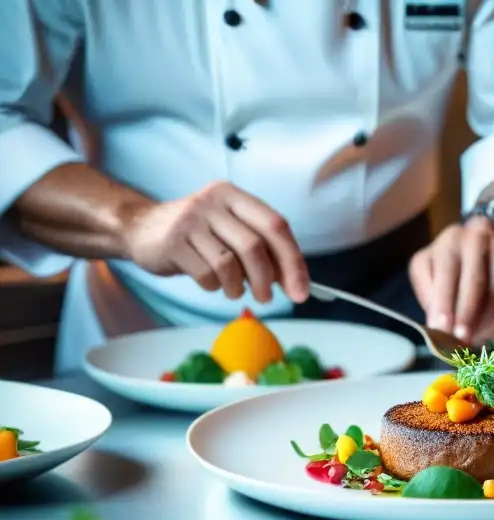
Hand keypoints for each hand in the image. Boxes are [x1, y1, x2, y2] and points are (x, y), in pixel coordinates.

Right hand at [119, 181, 309, 302]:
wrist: (141, 229)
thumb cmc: (198, 235)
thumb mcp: (230, 230)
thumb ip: (261, 248)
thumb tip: (295, 280)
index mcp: (235, 196)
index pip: (276, 226)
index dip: (293, 261)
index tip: (301, 290)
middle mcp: (213, 202)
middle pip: (255, 246)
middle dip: (267, 279)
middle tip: (267, 298)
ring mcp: (190, 220)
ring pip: (229, 263)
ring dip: (237, 286)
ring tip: (234, 290)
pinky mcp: (172, 242)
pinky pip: (205, 274)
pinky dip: (213, 286)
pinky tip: (209, 282)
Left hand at [408, 217, 493, 340]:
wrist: (478, 237)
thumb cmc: (445, 260)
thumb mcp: (425, 266)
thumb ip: (426, 290)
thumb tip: (436, 322)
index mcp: (451, 239)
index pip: (448, 273)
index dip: (445, 302)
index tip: (441, 328)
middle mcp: (478, 239)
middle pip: (476, 282)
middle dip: (467, 315)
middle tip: (459, 340)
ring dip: (482, 318)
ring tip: (470, 336)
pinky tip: (483, 324)